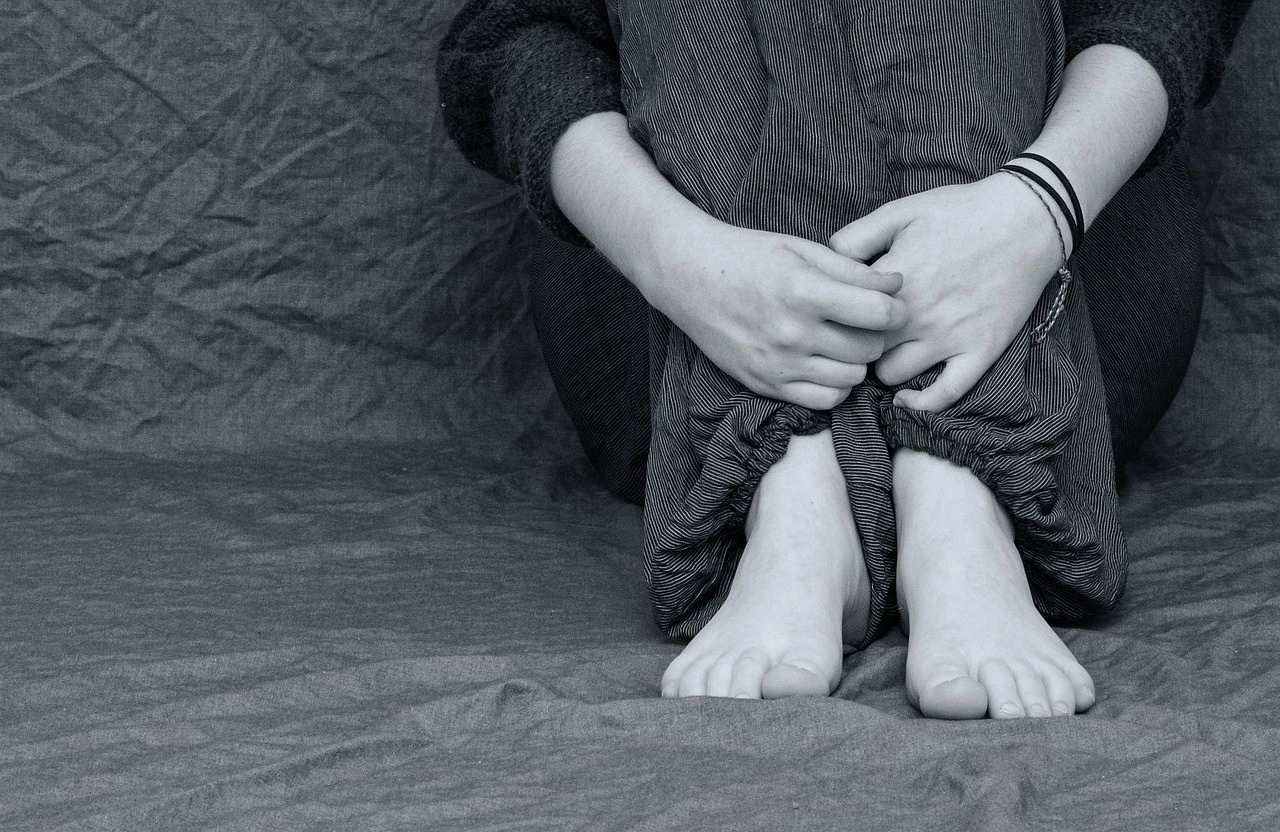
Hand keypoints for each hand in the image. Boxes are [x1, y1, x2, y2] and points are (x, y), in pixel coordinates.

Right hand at [643, 215, 908, 410]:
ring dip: (856, 362)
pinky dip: (836, 386)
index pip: (878, 313)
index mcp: (804, 291)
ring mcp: (778, 364)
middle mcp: (792, 333)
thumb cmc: (747, 256)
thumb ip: (852, 270)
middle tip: (864, 322)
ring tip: (843, 342)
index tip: (890, 304)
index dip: (896, 308)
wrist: (689, 278)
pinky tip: (826, 364)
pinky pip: (824, 401)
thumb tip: (897, 286)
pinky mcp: (765, 384)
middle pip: (869, 349)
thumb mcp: (801, 250)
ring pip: (851, 379)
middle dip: (876, 335)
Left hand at [829, 173, 1065, 411]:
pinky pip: (944, 395)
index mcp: (893, 281)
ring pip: (892, 374)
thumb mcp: (900, 211)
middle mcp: (917, 314)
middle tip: (855, 336)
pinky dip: (921, 403)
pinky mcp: (980, 351)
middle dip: (853, 344)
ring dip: (883, 367)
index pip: (842, 316)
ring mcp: (949, 337)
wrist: (1027, 219)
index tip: (835, 314)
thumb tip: (825, 263)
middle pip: (861, 348)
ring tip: (885, 354)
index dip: (834, 317)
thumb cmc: (961, 211)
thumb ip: (855, 238)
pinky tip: (906, 398)